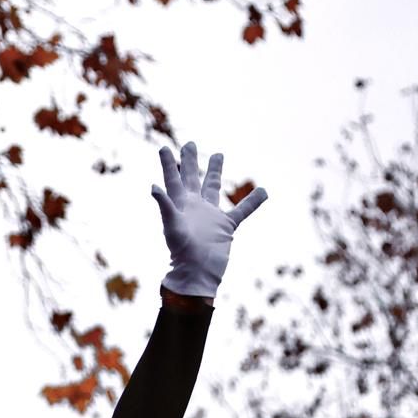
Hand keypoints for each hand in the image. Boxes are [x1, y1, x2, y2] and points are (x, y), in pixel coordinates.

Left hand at [151, 142, 266, 298]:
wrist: (197, 274)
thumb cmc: (182, 252)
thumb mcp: (172, 227)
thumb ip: (165, 206)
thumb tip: (153, 187)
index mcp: (180, 205)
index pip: (172, 179)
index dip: (167, 163)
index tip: (164, 147)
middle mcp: (194, 207)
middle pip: (191, 177)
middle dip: (190, 161)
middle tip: (190, 144)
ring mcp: (210, 216)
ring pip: (213, 188)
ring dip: (215, 172)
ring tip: (219, 154)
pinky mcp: (226, 227)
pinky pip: (242, 211)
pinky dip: (253, 202)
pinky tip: (263, 191)